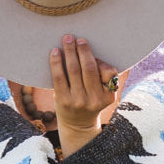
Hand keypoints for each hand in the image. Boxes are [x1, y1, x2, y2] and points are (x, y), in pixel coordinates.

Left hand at [50, 34, 128, 156]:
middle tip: (77, 38)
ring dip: (69, 51)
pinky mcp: (62, 100)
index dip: (99, 59)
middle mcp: (93, 99)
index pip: (108, 72)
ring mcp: (77, 100)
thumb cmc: (91, 102)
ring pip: (73, 70)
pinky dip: (56, 62)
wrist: (77, 125)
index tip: (88, 47)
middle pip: (88, 68)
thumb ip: (104, 76)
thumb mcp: (104, 94)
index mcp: (107, 96)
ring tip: (67, 39)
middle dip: (83, 50)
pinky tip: (55, 52)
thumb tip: (92, 54)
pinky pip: (59, 77)